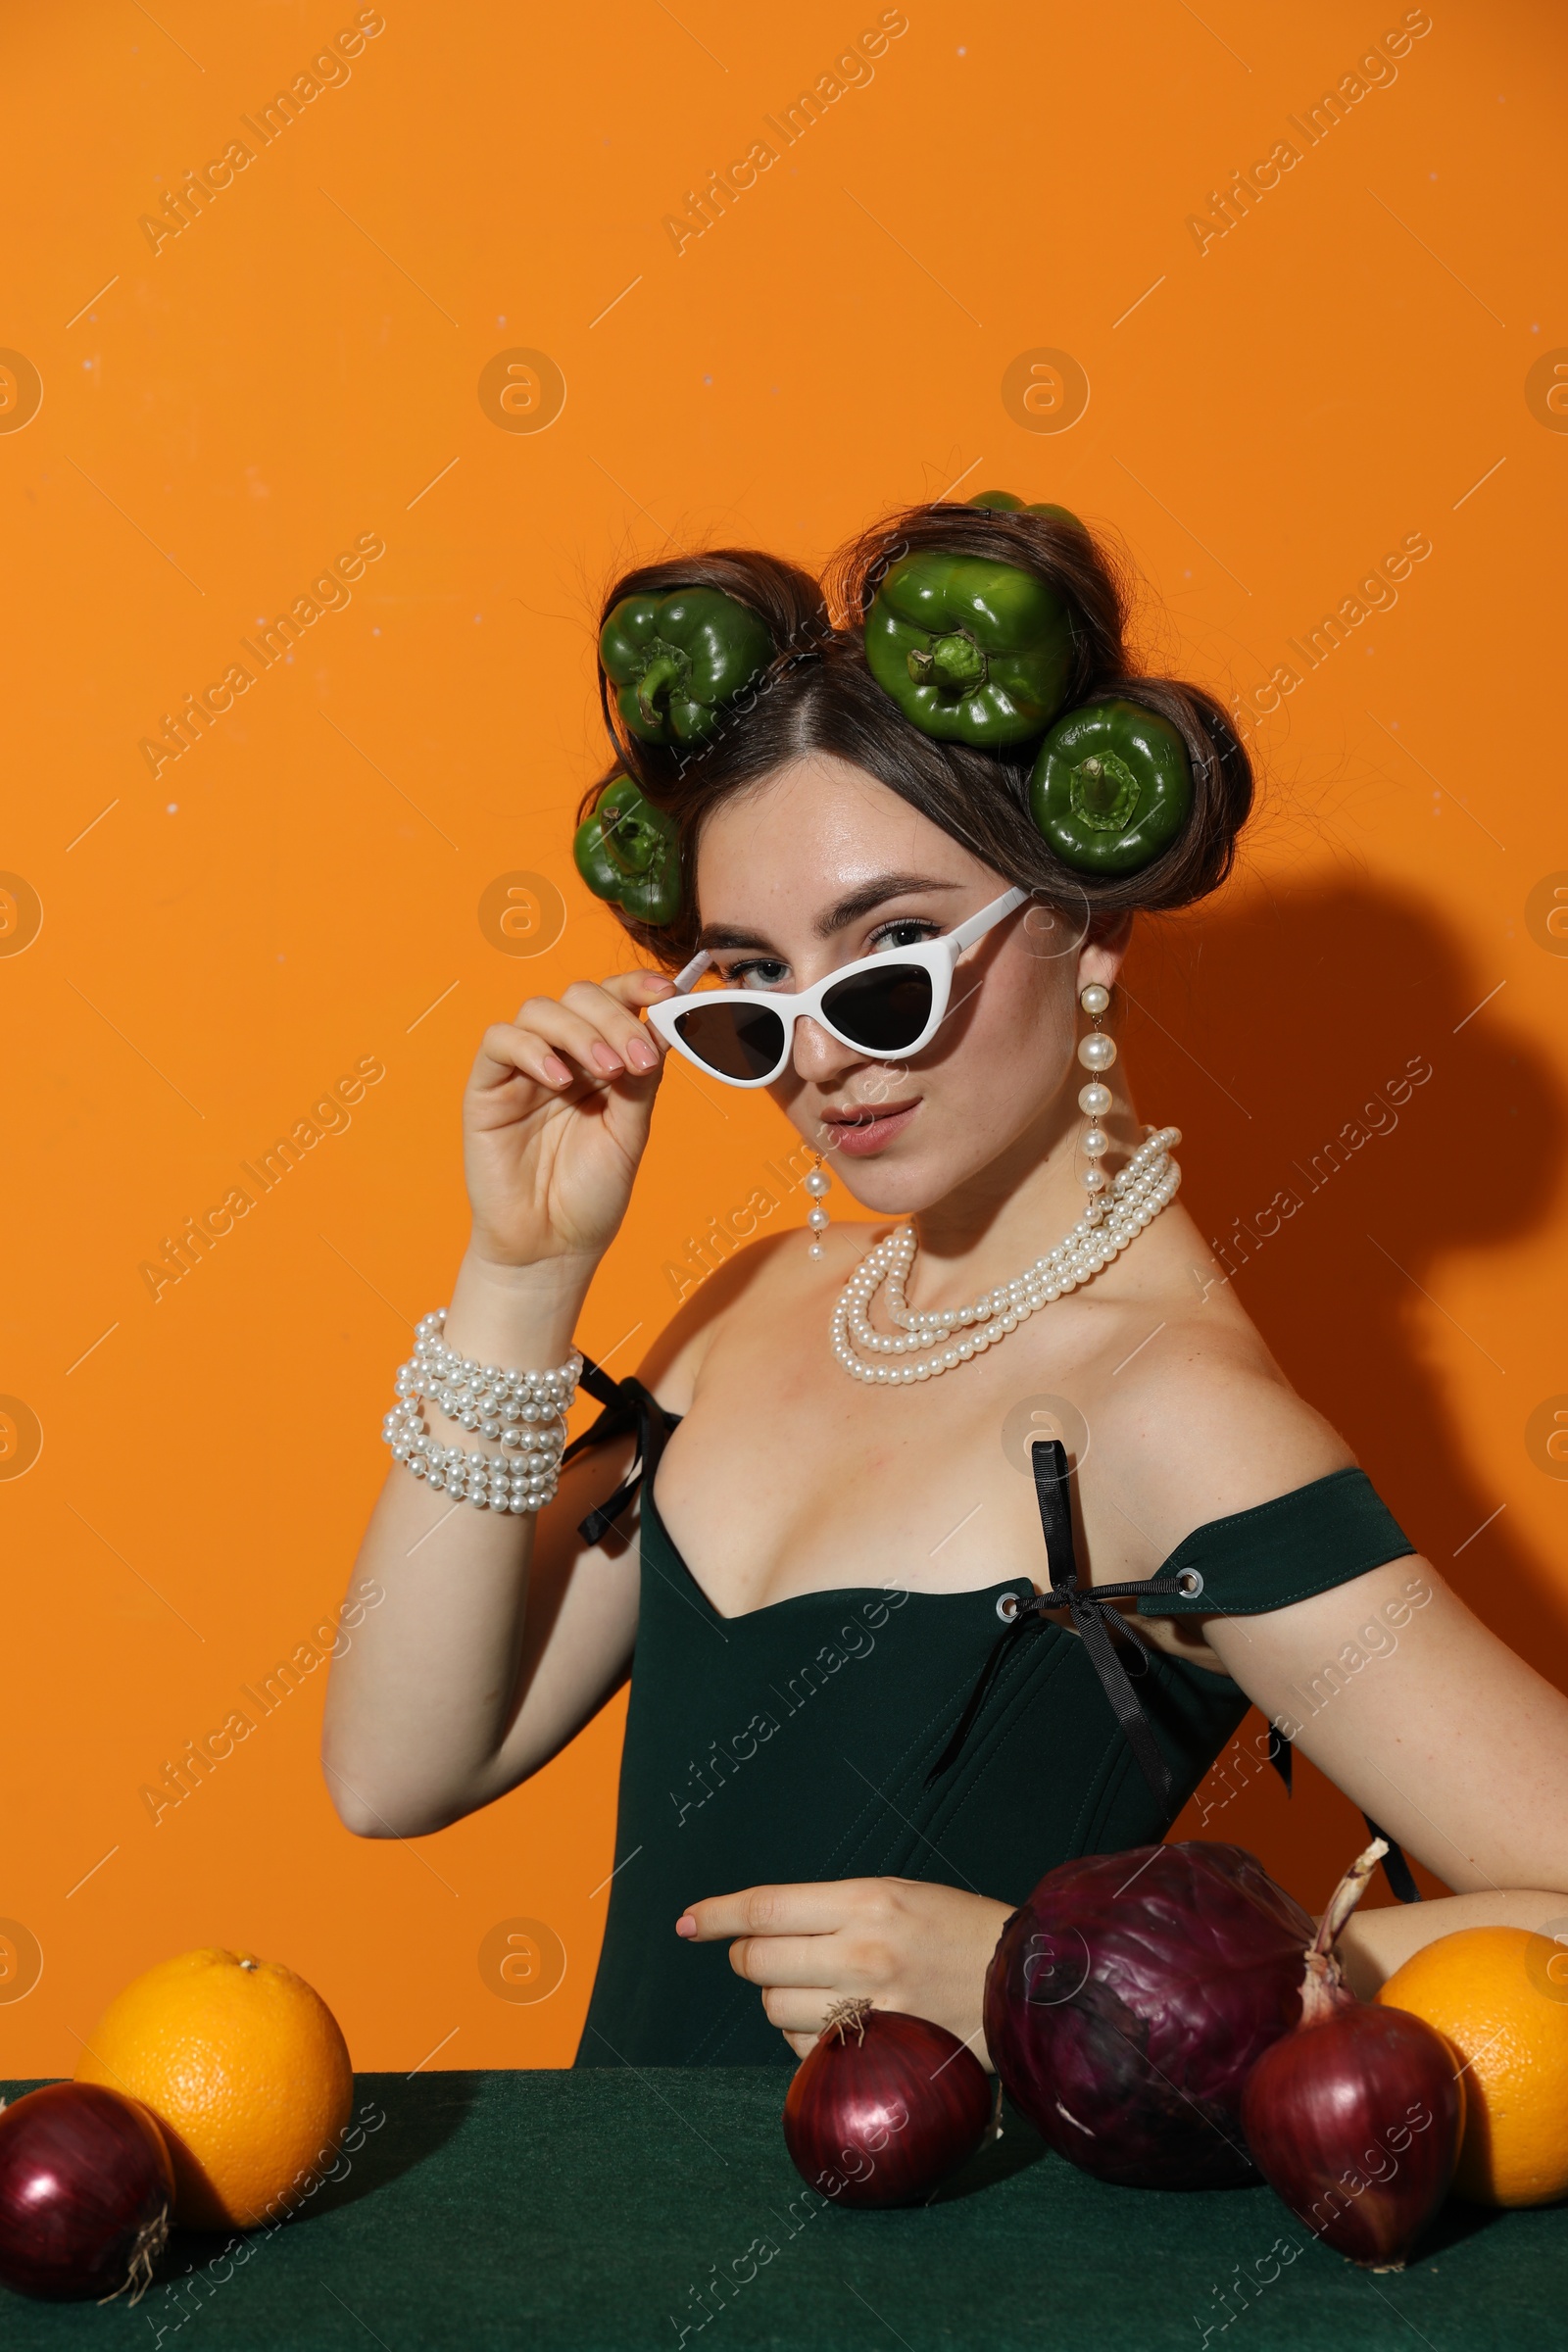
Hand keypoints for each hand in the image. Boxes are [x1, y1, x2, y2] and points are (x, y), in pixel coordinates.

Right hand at [461, 969, 674, 1271]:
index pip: (615, 1000)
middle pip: (579, 995)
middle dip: (614, 1017)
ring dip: (580, 1032)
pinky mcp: (487, 1087)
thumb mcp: (631, 1131)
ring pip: (540, 1009)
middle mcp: (562, 1055)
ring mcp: (523, 1068)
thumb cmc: (591, 1194)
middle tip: (636, 1061)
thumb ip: (644, 1078)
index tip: (667, 992)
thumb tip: (664, 1022)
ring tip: (606, 1074)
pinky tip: (560, 1082)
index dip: (638, 985)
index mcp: (601, 1059)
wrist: (553, 1246)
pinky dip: (533, 1050)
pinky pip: (499, 1042)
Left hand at [676, 1878, 1014, 2064]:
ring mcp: (872, 2005)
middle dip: (750, 1958)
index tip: (688, 1922)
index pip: (766, 1906)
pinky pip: (808, 2051)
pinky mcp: (881, 2049)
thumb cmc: (956, 1929)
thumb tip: (760, 1928)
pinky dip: (806, 2039)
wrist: (1025, 1982)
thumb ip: (832, 1910)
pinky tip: (836, 2023)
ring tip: (819, 1987)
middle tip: (767, 1955)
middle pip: (759, 1961)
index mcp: (867, 1899)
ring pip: (777, 2008)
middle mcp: (863, 1950)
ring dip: (781, 1999)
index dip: (718, 1914)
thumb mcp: (898, 1895)